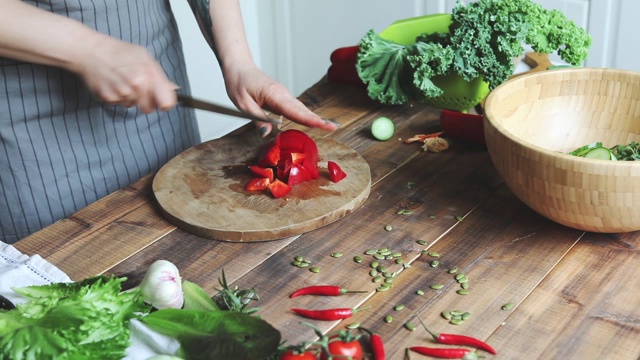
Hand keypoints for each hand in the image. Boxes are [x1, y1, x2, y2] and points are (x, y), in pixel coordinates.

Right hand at [72, 34, 177, 112]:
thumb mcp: (144, 57)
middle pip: (149, 108)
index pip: (166, 102)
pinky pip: (118, 104)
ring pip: (132, 105)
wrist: (90, 51)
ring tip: (121, 81)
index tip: (162, 103)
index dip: (165, 103)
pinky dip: (116, 97)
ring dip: (129, 97)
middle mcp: (137, 85)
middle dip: (146, 101)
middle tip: (137, 88)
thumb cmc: (117, 52)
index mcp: (148, 74)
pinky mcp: (108, 98)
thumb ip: (159, 76)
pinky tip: (111, 83)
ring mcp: (122, 93)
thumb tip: (173, 89)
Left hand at [222, 63, 338, 136]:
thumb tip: (267, 133)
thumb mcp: (243, 104)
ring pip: (301, 108)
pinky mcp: (281, 97)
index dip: (311, 120)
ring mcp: (283, 94)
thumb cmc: (239, 83)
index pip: (295, 111)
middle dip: (319, 119)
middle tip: (333, 127)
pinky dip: (306, 114)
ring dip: (314, 117)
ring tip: (329, 126)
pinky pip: (295, 107)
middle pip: (303, 109)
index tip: (325, 125)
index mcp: (274, 95)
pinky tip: (313, 121)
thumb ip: (257, 119)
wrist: (239, 66)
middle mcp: (282, 94)